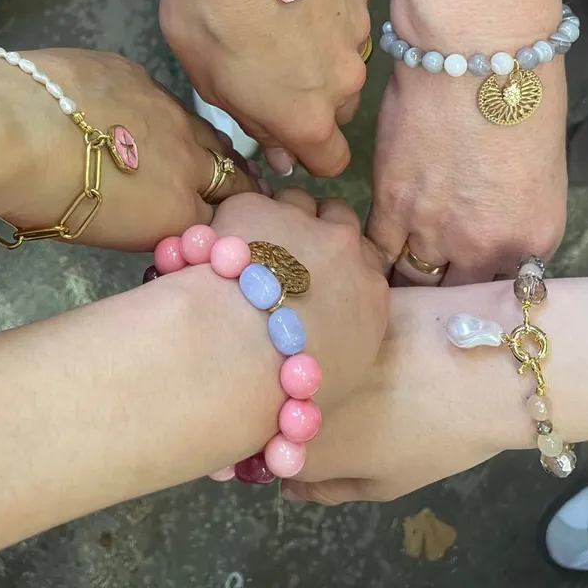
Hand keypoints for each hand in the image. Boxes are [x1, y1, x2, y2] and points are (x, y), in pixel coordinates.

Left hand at [0, 48, 258, 250]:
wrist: (12, 129)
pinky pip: (161, 96)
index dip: (231, 215)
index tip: (233, 216)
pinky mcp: (136, 74)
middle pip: (231, 172)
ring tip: (198, 151)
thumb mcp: (104, 234)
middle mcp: (187, 158)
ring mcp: (166, 110)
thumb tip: (153, 213)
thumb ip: (146, 224)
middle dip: (237, 181)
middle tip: (238, 186)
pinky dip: (158, 111)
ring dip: (205, 144)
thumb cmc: (45, 197)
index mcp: (179, 208)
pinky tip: (136, 113)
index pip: (227, 214)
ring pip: (204, 130)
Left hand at [157, 0, 372, 177]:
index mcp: (307, 118)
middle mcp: (345, 82)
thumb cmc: (208, 14)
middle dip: (314, 98)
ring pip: (346, 56)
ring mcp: (359, 30)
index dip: (309, 151)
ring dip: (322, 50)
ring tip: (282, 15)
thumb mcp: (211, 85)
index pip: (331, 162)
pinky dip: (327, 3)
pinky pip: (348, 9)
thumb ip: (256, 124)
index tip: (286, 131)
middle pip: (340, 106)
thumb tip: (285, 155)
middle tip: (273, 65)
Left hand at [210, 190, 388, 405]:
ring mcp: (299, 222)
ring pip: (296, 200)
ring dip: (279, 217)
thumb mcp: (339, 376)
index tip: (317, 278)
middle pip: (338, 217)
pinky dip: (234, 223)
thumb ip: (346, 339)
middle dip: (316, 227)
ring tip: (250, 247)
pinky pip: (248, 204)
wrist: (238, 353)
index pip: (366, 258)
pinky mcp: (253, 207)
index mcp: (371, 291)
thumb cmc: (289, 387)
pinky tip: (216, 250)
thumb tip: (328, 335)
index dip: (340, 263)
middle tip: (285, 255)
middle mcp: (344, 247)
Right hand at [281, 284, 515, 503]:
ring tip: (361, 364)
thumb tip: (288, 489)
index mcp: (302, 442)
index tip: (315, 436)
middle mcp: (296, 387)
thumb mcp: (389, 482)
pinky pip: (328, 320)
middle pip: (279, 397)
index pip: (267, 449)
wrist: (488, 364)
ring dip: (315, 361)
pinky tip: (373, 333)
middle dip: (298, 401)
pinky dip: (339, 329)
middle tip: (344, 400)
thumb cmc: (443, 435)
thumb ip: (330, 488)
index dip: (287, 444)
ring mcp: (318, 335)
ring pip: (302, 353)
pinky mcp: (340, 297)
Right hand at [367, 67, 567, 285]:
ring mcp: (435, 233)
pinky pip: (379, 252)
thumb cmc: (524, 92)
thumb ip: (514, 212)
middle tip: (433, 270)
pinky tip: (373, 252)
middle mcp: (485, 249)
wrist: (477, 56)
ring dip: (409, 271)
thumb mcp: (541, 169)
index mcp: (534, 239)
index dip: (484, 277)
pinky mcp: (391, 209)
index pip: (508, 285)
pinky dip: (376, 255)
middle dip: (447, 283)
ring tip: (402, 260)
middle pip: (459, 290)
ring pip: (415, 277)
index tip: (470, 271)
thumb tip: (485, 222)